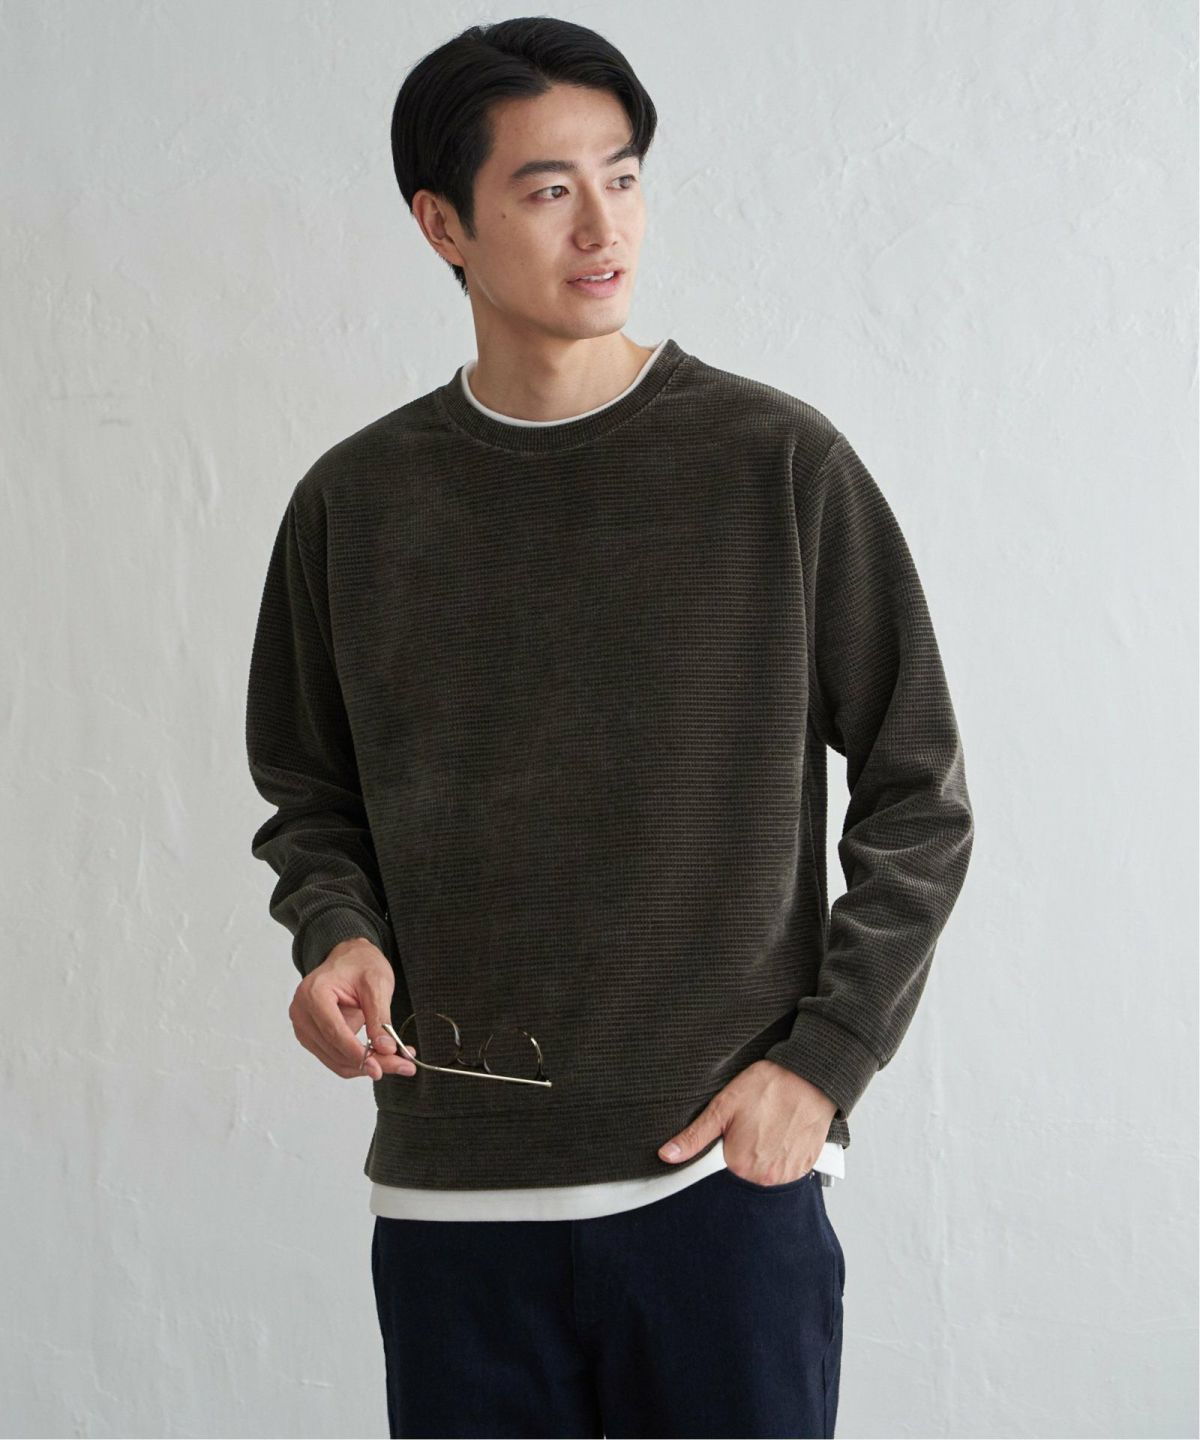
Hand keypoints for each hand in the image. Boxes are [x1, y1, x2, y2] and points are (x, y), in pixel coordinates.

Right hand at [288, 937, 417, 1081]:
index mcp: (314, 993)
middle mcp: (301, 1012)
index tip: (381, 1066)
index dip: (357, 1053)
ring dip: (365, 1066)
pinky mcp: (311, 1037)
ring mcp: (303, 1026)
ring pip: (335, 1061)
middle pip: (335, 1050)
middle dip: (369, 1062)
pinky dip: (357, 1061)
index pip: (334, 1032)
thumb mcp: (377, 984)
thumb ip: (380, 1017)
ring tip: (398, 1062)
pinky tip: (380, 1057)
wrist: (349, 958)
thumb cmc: (361, 964)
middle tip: (404, 1065)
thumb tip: (386, 1049)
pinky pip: (334, 1058)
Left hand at [657, 1060, 837, 1182]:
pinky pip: (784, 1171)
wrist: (810, 1078)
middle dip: (739, 1156)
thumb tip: (668, 1155)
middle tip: (748, 1128)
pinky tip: (779, 1135)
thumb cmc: (768, 1087)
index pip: (717, 1174)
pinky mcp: (804, 1169)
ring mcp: (787, 1175)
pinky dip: (778, 1157)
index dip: (718, 1155)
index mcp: (740, 1165)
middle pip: (741, 1175)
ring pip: (762, 1174)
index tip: (725, 1139)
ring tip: (764, 1129)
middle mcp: (765, 1177)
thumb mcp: (723, 1106)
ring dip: (760, 1158)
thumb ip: (695, 1137)